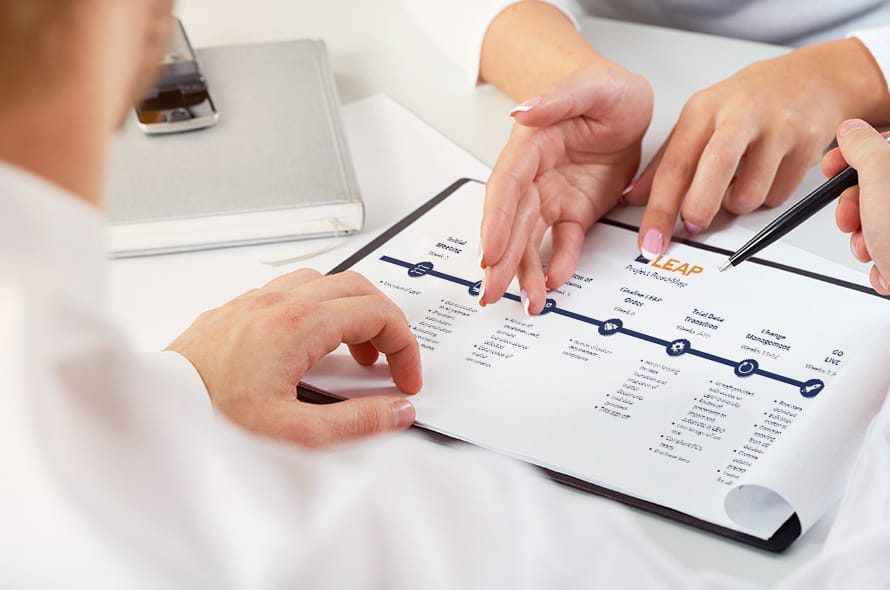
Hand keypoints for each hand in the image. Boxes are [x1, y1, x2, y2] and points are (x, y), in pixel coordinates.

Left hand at [167, 269, 422, 446]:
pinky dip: (316, 309)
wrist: (153, 411)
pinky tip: (308, 344)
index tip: (405, 379)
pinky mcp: (234, 310)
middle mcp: (277, 302)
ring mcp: (253, 301)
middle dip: (385, 321)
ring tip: (353, 351)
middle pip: (356, 287)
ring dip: (349, 310)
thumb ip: (357, 422)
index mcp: (299, 325)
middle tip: (391, 358)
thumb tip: (397, 411)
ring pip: (322, 281)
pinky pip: (289, 290)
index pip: (377, 314)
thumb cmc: (210, 418)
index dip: (404, 346)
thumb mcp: (296, 434)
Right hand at [479, 63, 652, 312]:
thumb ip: (557, 99)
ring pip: (530, 240)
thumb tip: (523, 113)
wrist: (629, 105)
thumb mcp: (592, 86)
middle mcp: (533, 176)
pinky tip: (554, 284)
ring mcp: (551, 197)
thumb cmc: (607, 90)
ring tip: (527, 302)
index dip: (495, 221)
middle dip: (501, 260)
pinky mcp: (573, 213)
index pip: (506, 187)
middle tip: (492, 291)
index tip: (490, 251)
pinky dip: (558, 264)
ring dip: (525, 272)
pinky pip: (563, 243)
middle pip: (510, 222)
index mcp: (529, 145)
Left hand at [626, 39, 889, 257]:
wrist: (815, 76)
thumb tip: (634, 198)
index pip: (673, 166)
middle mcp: (739, 114)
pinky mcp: (808, 143)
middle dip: (699, 209)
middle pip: (714, 171)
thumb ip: (667, 160)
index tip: (649, 241)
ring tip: (738, 183)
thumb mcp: (701, 118)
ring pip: (750, 195)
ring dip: (738, 204)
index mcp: (704, 109)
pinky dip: (767, 197)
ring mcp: (778, 127)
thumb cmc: (750, 100)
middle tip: (693, 224)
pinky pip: (779, 196)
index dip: (658, 211)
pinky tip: (768, 172)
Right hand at [824, 119, 889, 294]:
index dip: (851, 154)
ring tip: (872, 251)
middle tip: (851, 219)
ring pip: (880, 219)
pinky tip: (887, 267)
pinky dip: (883, 259)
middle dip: (855, 207)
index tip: (832, 168)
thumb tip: (852, 131)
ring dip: (864, 238)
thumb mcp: (883, 179)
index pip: (884, 144)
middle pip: (879, 185)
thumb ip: (863, 148)